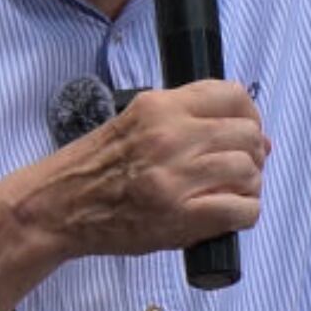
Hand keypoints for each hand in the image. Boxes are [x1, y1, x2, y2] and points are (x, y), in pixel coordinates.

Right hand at [0, 81, 267, 310]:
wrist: (57, 206)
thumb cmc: (91, 169)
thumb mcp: (132, 123)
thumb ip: (182, 120)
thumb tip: (249, 130)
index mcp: (158, 107)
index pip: (232, 96)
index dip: (248, 115)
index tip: (243, 131)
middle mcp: (171, 136)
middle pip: (248, 134)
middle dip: (252, 153)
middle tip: (237, 168)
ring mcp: (177, 176)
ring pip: (249, 171)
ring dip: (247, 184)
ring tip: (228, 192)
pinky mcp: (182, 215)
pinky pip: (244, 210)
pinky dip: (243, 213)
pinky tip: (225, 214)